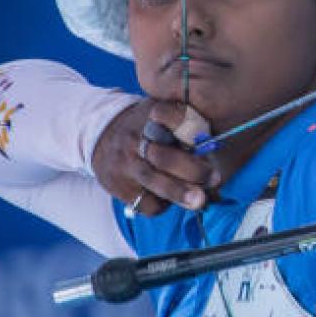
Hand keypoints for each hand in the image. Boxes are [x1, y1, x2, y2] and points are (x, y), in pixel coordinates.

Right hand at [90, 98, 219, 215]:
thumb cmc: (147, 125)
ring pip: (153, 180)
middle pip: (164, 156)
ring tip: (199, 201)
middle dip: (192, 170)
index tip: (206, 139)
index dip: (191, 128)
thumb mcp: (163, 112)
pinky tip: (169, 198)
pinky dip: (162, 204)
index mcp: (153, 113)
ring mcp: (125, 162)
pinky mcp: (117, 184)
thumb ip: (187, 125)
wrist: (101, 133)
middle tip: (214, 178)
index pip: (174, 118)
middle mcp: (136, 137)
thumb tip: (214, 150)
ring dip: (180, 192)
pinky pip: (144, 201)